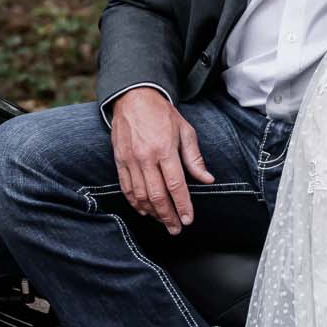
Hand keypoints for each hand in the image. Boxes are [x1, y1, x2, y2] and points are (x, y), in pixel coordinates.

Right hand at [110, 87, 214, 232]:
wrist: (133, 97)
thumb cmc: (162, 114)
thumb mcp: (185, 131)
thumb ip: (194, 158)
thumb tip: (207, 179)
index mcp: (165, 149)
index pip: (176, 185)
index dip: (183, 205)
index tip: (188, 219)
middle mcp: (146, 157)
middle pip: (157, 195)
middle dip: (168, 216)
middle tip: (175, 228)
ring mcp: (130, 160)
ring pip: (141, 195)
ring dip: (152, 212)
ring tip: (163, 221)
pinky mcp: (119, 160)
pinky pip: (126, 187)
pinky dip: (135, 203)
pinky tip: (144, 211)